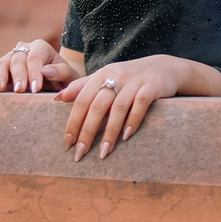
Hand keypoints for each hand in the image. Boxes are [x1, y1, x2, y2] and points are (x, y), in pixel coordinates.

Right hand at [0, 38, 74, 92]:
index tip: (35, 89)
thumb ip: (61, 71)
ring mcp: (11, 57)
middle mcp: (24, 48)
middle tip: (19, 90)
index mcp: (41, 47)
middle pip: (17, 60)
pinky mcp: (2, 67)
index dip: (34, 73)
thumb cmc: (64, 79)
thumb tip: (45, 71)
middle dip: (18, 76)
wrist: (57, 82)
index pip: (34, 58)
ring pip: (2, 62)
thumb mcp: (70, 76)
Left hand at [56, 54, 220, 157]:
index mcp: (100, 75)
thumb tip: (57, 98)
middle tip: (80, 153)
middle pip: (96, 106)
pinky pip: (140, 104)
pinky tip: (126, 137)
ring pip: (117, 108)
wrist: (163, 68)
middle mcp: (115, 76)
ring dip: (109, 132)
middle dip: (86, 131)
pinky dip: (133, 121)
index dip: (73, 122)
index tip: (67, 143)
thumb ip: (82, 87)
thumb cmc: (128, 77)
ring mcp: (134, 81)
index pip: (81, 100)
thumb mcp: (104, 77)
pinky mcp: (151, 86)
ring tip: (103, 153)